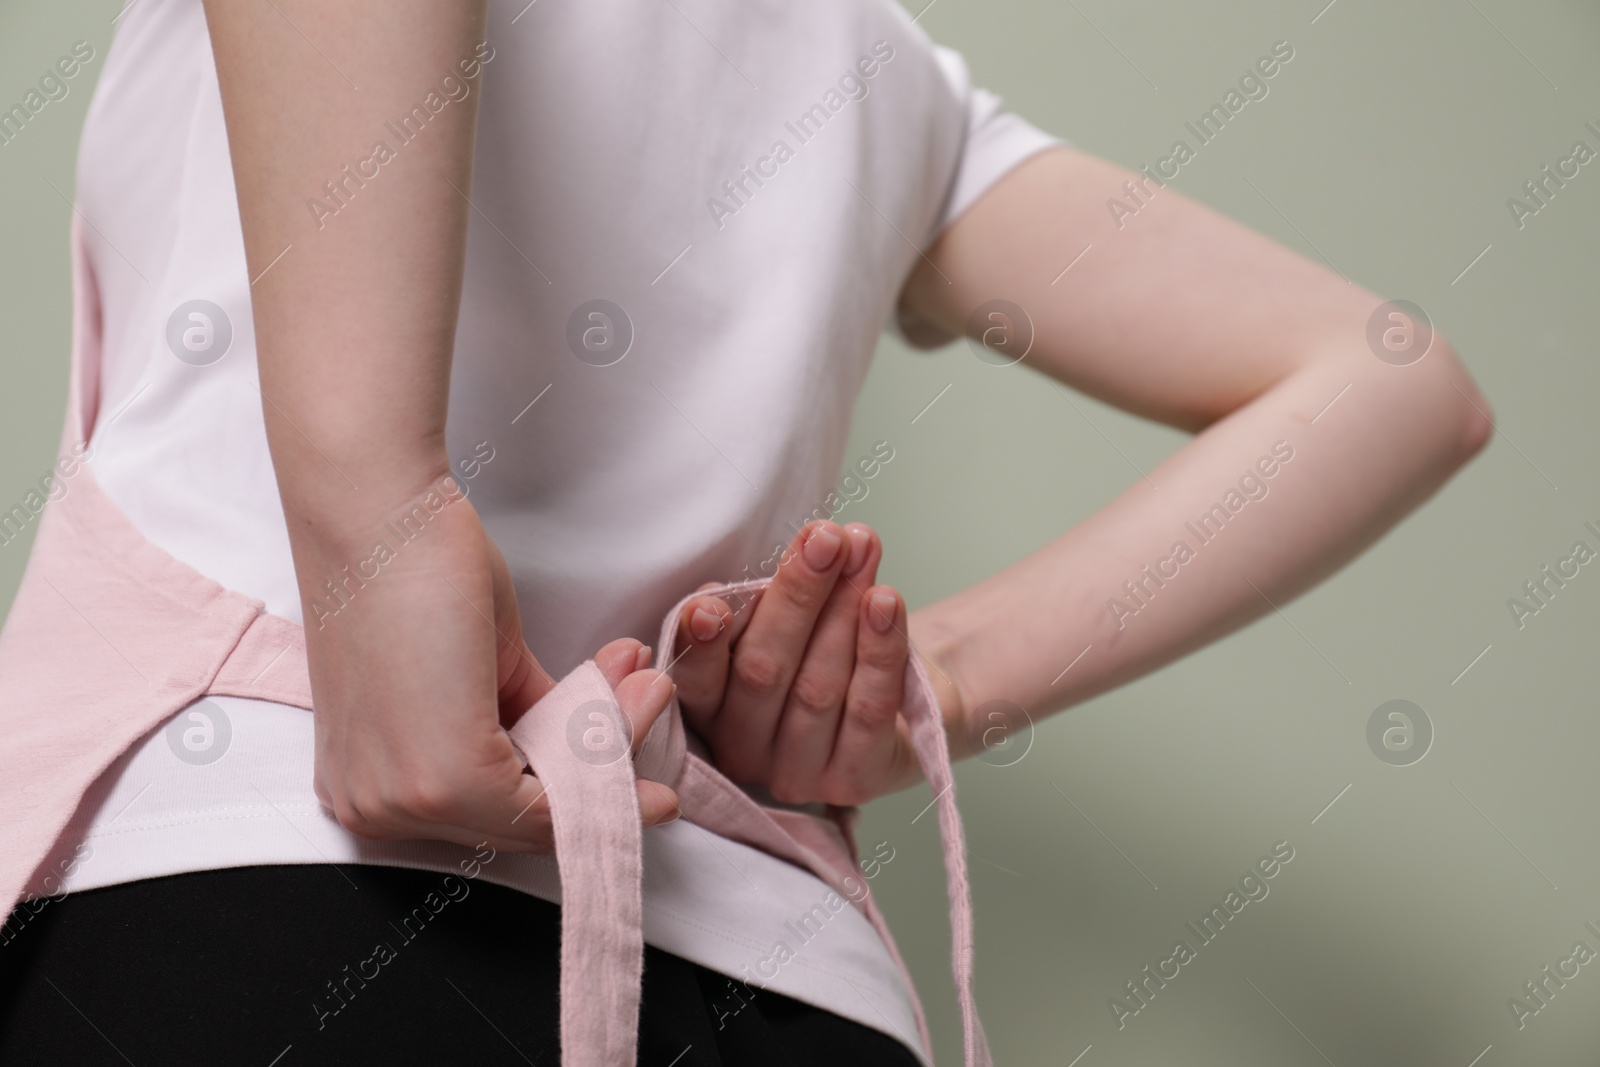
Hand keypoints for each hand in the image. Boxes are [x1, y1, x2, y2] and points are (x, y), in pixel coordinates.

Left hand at [304, 486, 679, 852]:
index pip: (491, 816)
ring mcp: (404, 802)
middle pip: (523, 824)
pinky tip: (631, 693)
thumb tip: (599, 743)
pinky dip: (605, 747)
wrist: (380, 508)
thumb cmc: (409, 565)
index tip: (634, 779)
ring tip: (645, 686)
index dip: (575, 792)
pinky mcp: (443, 780)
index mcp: (367, 787)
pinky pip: (550, 798)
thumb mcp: (483, 667)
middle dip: (606, 765)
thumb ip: (532, 722)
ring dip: (614, 746)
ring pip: (544, 812)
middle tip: (650, 703)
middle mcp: (375, 808)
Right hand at [668, 520, 930, 806]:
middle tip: (823, 539)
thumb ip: (757, 609)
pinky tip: (886, 602)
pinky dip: (880, 649)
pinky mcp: (855, 782)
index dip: (700, 645)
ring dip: (843, 608)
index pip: (697, 681)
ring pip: (818, 687)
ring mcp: (799, 775)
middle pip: (764, 672)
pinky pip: (869, 709)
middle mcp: (745, 753)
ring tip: (862, 549)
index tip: (710, 603)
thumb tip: (734, 586)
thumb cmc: (824, 653)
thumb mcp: (780, 626)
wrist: (902, 704)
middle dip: (795, 597)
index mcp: (710, 714)